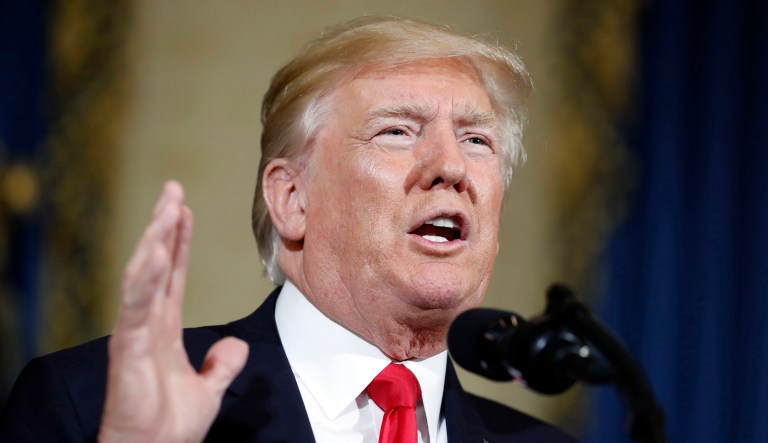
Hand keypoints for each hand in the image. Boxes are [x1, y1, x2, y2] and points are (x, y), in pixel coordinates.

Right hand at [98, 181, 248, 442]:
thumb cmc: (168, 427)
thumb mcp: (208, 389)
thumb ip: (221, 365)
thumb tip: (234, 347)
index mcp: (164, 328)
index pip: (172, 274)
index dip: (179, 241)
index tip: (184, 210)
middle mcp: (148, 323)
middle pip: (157, 264)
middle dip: (165, 225)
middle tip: (173, 189)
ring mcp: (137, 332)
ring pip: (145, 274)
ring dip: (157, 237)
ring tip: (168, 204)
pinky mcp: (130, 346)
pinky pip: (136, 303)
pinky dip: (144, 275)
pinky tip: (154, 248)